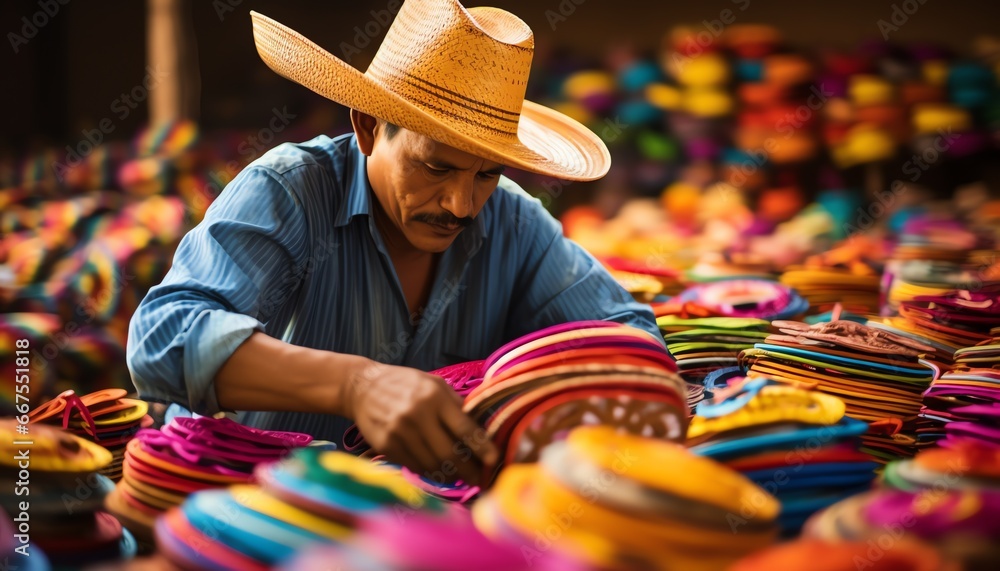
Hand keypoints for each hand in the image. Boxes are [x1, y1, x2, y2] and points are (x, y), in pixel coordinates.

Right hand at [342, 360, 498, 485]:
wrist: (362, 388)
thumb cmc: (405, 384)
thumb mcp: (434, 384)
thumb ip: (456, 405)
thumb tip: (481, 430)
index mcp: (434, 397)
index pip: (464, 428)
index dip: (482, 448)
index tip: (495, 461)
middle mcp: (417, 415)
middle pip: (450, 453)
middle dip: (469, 470)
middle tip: (480, 479)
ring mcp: (399, 432)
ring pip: (432, 464)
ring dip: (450, 474)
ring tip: (461, 476)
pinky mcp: (386, 446)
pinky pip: (415, 466)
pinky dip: (431, 472)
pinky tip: (439, 470)